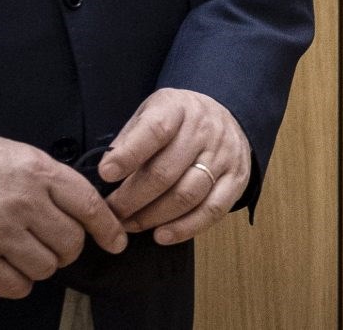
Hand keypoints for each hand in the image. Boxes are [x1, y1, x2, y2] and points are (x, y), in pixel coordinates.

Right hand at [0, 129, 124, 297]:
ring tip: (24, 253)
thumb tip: (78, 206)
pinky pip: (15, 286)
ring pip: (46, 267)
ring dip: (40, 265)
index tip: (116, 240)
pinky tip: (9, 270)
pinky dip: (18, 283)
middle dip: (67, 248)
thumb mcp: (15, 154)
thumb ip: (48, 179)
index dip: (108, 227)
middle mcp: (23, 203)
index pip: (88, 204)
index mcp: (37, 172)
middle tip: (52, 244)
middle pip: (70, 243)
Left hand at [98, 88, 252, 245]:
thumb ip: (131, 137)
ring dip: (153, 217)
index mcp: (178, 108)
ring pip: (187, 195)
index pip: (155, 130)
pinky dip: (185, 228)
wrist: (224, 116)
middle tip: (111, 213)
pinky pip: (212, 210)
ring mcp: (224, 155)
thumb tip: (107, 170)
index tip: (105, 174)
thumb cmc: (178, 121)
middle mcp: (205, 130)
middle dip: (132, 198)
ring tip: (130, 225)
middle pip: (166, 172)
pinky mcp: (237, 179)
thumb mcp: (151, 112)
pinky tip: (162, 235)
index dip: (129, 154)